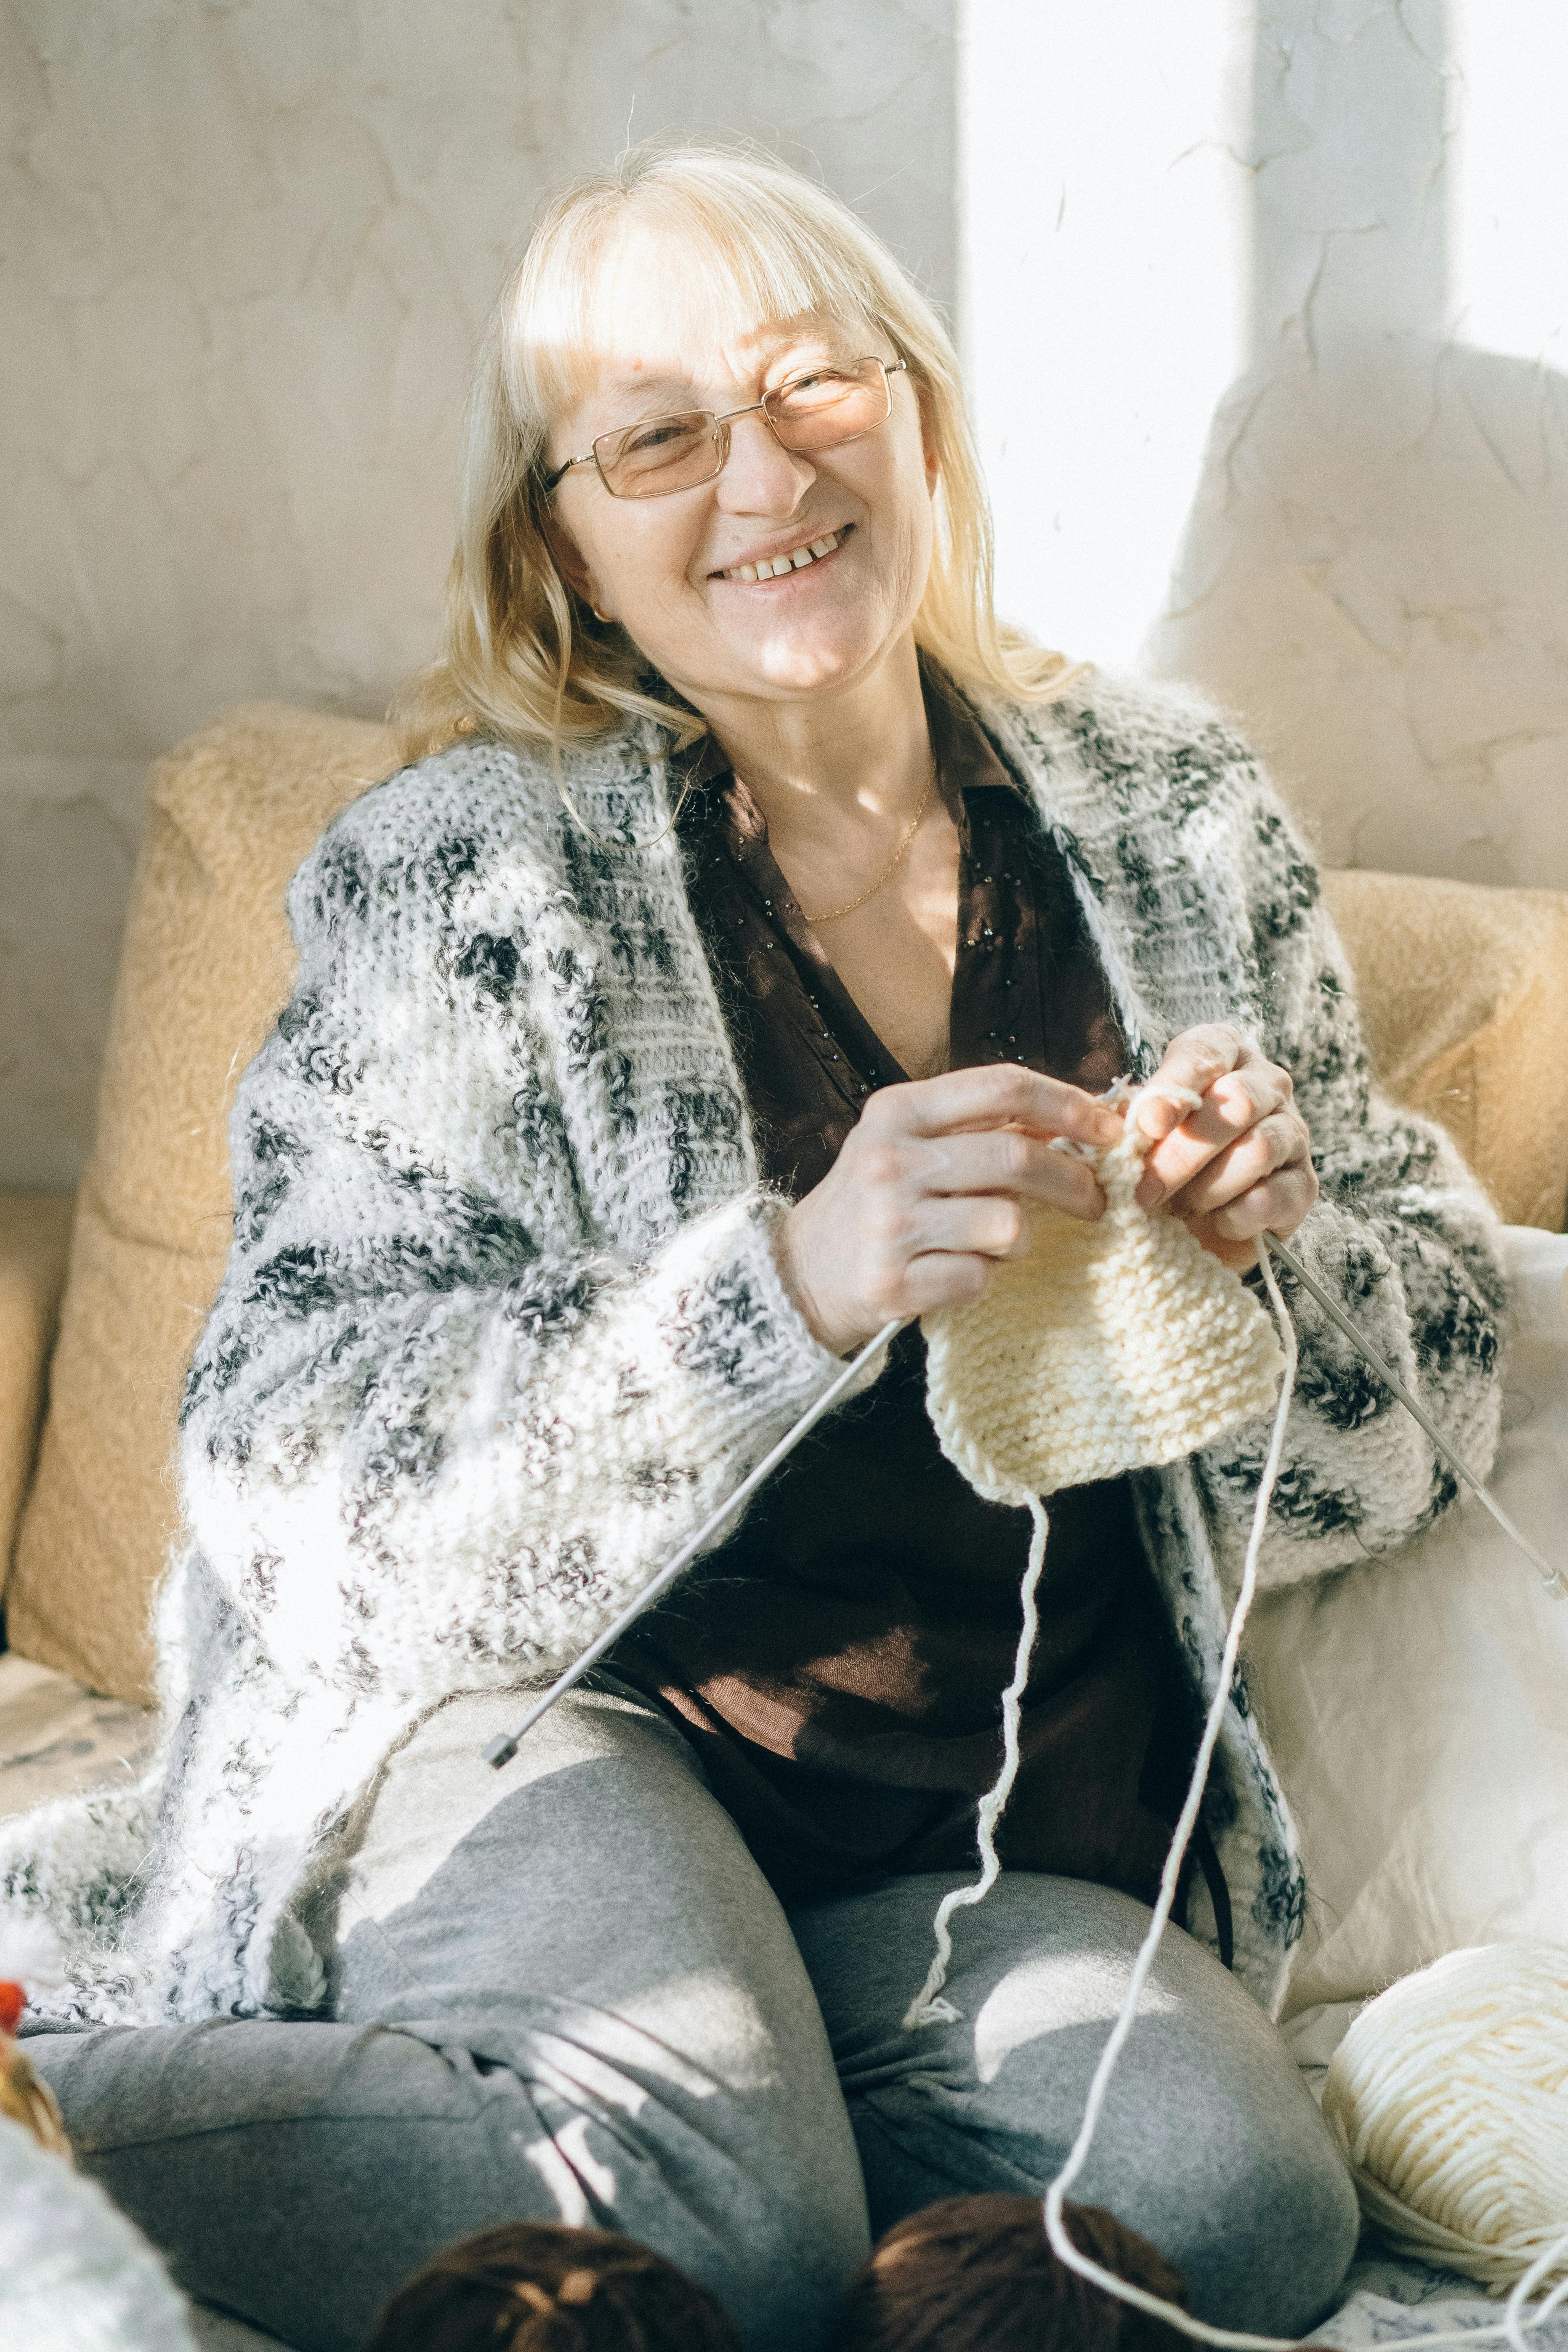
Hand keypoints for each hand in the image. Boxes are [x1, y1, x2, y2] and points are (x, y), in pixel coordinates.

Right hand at [775, 1065, 1123, 1356]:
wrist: (800, 1274)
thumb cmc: (872, 1202)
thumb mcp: (907, 1142)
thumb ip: (977, 1125)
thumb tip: (1075, 1117)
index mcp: (897, 1111)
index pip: (1003, 1088)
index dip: (1069, 1104)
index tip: (1108, 1128)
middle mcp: (889, 1161)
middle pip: (1016, 1158)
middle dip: (1073, 1181)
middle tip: (1094, 1200)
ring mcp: (890, 1224)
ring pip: (1007, 1225)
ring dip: (1019, 1239)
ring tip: (995, 1243)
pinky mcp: (894, 1283)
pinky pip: (980, 1278)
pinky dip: (984, 1278)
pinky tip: (956, 1271)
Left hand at [1131, 1025, 1317, 1268]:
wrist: (1194, 1217)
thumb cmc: (1160, 1156)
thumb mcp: (1139, 1131)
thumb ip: (1132, 1122)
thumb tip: (1123, 1129)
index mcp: (1223, 1052)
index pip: (1205, 1055)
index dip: (1175, 1089)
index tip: (1148, 1126)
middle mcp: (1267, 1082)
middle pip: (1238, 1102)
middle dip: (1184, 1152)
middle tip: (1146, 1190)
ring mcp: (1293, 1131)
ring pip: (1260, 1148)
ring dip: (1209, 1187)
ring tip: (1181, 1208)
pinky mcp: (1304, 1183)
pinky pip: (1277, 1197)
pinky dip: (1238, 1216)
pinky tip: (1216, 1222)